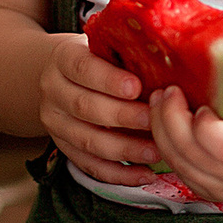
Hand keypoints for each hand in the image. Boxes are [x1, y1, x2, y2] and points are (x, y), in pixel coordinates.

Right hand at [38, 34, 159, 186]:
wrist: (64, 76)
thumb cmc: (99, 59)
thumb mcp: (106, 47)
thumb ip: (127, 57)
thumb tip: (169, 70)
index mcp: (63, 59)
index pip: (82, 68)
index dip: (108, 80)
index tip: (137, 87)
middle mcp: (53, 91)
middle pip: (84, 107)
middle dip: (122, 116)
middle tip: (153, 120)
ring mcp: (55, 123)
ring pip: (87, 141)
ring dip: (124, 149)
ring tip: (155, 151)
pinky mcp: (64, 148)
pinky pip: (90, 166)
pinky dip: (118, 175)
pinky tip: (144, 174)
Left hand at [147, 68, 222, 206]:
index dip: (205, 125)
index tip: (203, 104)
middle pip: (191, 155)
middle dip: (170, 119)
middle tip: (168, 92)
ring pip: (177, 164)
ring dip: (161, 130)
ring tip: (161, 102)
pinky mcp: (211, 190)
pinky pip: (177, 169)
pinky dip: (166, 145)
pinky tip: (168, 122)